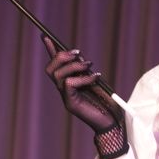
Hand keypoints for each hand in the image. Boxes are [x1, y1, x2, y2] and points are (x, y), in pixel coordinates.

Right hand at [43, 36, 126, 158]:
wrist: (113, 122)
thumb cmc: (106, 103)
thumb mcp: (95, 81)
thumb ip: (85, 70)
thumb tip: (78, 56)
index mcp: (68, 84)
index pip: (54, 65)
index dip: (49, 51)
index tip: (45, 36)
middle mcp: (63, 90)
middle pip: (50, 69)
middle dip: (61, 56)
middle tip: (78, 53)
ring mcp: (66, 97)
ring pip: (59, 75)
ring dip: (74, 66)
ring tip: (90, 65)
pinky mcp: (71, 104)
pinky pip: (70, 84)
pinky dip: (83, 77)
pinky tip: (96, 77)